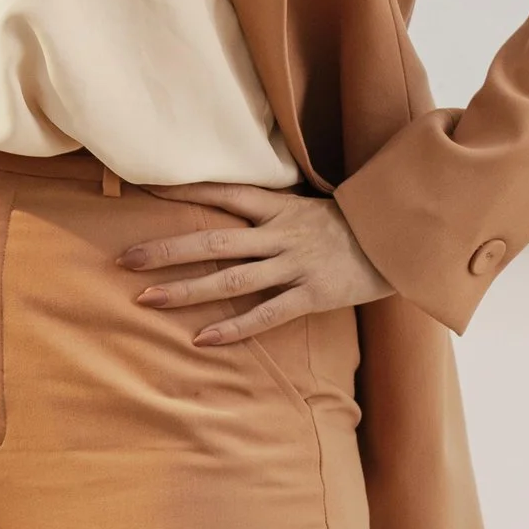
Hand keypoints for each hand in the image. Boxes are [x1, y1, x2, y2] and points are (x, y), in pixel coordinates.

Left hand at [126, 183, 394, 344]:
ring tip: (146, 299)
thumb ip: (270, 211)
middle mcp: (281, 234)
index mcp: (279, 207)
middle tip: (125, 258)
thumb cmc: (350, 225)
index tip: (143, 189)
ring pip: (231, 279)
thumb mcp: (308, 207)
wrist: (403, 241)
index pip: (222, 193)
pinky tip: (201, 339)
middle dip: (166, 250)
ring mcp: (296, 265)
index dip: (182, 191)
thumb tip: (229, 212)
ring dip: (186, 290)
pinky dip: (233, 328)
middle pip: (213, 241)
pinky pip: (266, 314)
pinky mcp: (313, 295)